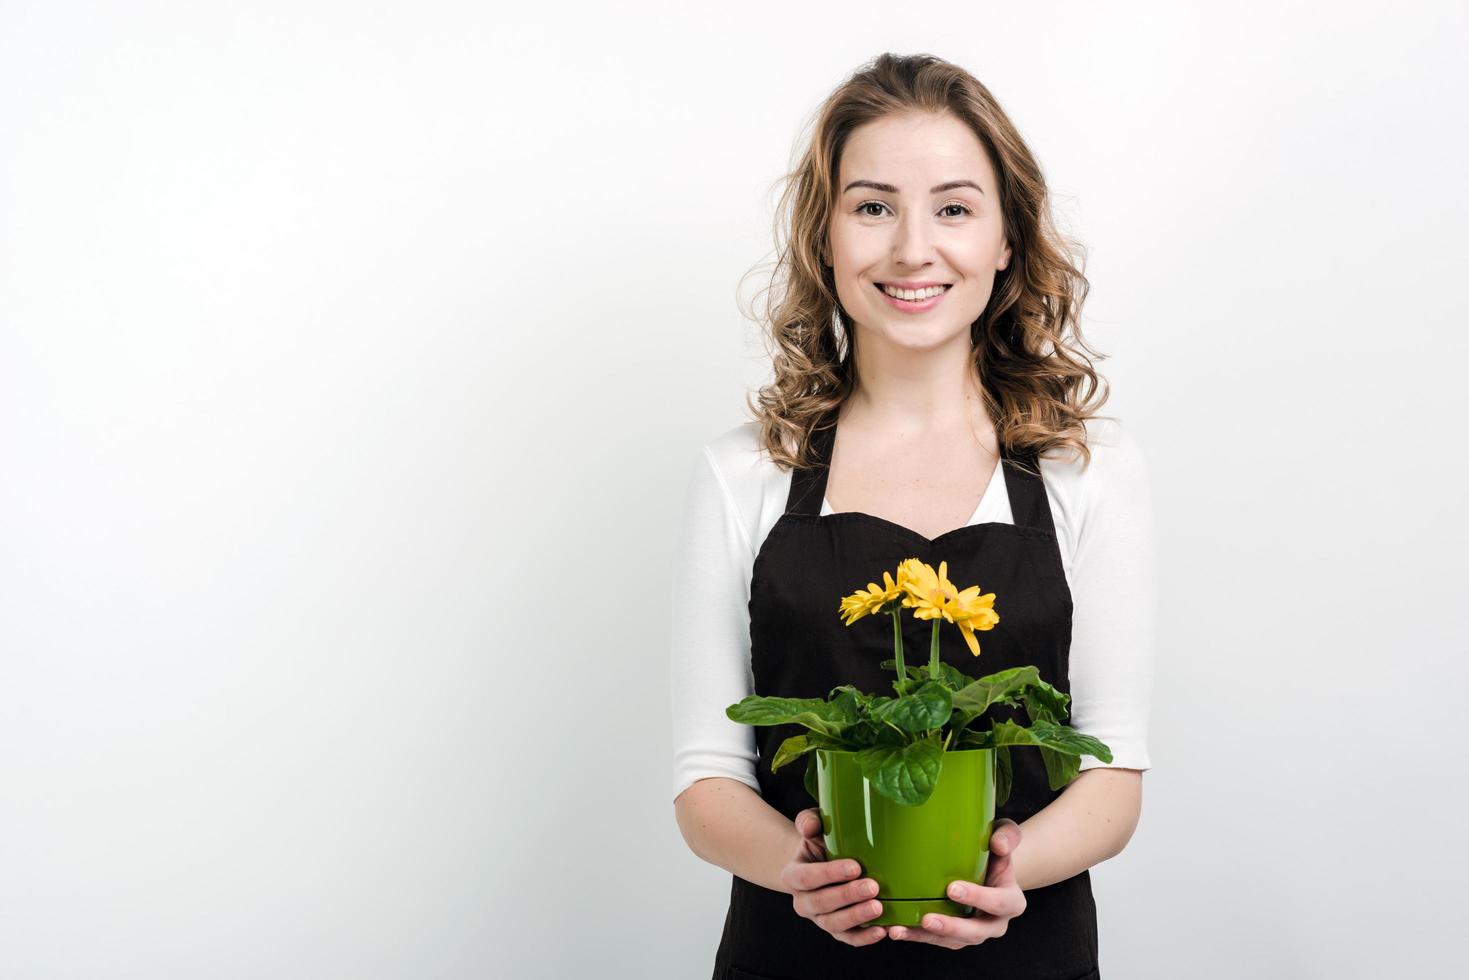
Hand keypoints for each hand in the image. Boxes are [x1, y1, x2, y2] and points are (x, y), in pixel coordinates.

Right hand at [779, 807, 887, 946]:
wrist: (823, 864)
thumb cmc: (820, 842)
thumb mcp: (813, 826)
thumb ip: (809, 822)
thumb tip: (810, 827)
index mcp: (792, 876)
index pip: (806, 878)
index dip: (829, 874)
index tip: (855, 867)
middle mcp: (802, 901)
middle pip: (821, 903)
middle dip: (847, 896)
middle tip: (873, 887)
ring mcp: (818, 919)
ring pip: (833, 924)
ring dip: (856, 918)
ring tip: (879, 908)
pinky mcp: (836, 931)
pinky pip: (848, 938)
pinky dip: (864, 937)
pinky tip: (881, 930)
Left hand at [888, 817, 1025, 949]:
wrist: (988, 869)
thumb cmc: (995, 850)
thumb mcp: (1006, 836)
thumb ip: (1006, 837)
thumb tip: (998, 844)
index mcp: (1011, 901)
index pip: (998, 902)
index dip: (977, 898)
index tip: (952, 888)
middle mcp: (995, 922)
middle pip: (976, 932)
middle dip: (950, 927)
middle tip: (927, 918)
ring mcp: (975, 932)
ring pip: (952, 941)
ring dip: (926, 937)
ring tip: (900, 929)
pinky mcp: (955, 937)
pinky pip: (936, 940)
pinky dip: (915, 936)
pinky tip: (896, 930)